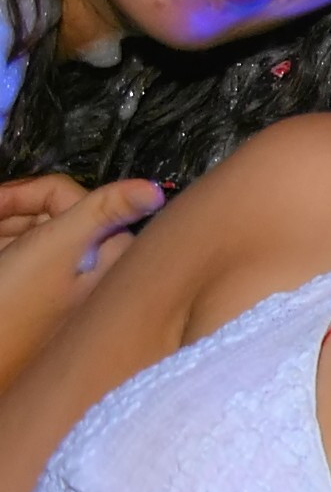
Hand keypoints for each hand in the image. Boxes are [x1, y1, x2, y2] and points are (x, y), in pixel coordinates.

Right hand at [0, 174, 162, 383]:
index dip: (26, 196)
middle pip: (51, 215)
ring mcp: (70, 286)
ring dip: (6, 232)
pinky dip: (6, 252)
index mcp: (113, 256)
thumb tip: (155, 190)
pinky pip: (25, 258)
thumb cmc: (13, 302)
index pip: (70, 197)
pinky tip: (1, 265)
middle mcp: (98, 270)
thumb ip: (102, 212)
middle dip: (12, 215)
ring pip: (33, 235)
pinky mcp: (46, 299)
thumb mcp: (57, 248)